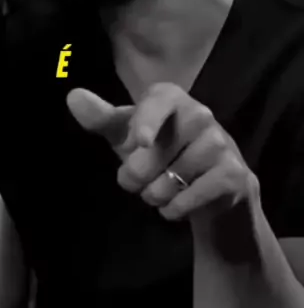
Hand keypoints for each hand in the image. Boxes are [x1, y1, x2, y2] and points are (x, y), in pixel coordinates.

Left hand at [67, 84, 259, 223]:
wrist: (214, 187)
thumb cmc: (161, 152)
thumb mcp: (128, 136)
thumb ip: (101, 118)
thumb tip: (72, 96)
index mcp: (171, 97)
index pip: (157, 102)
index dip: (146, 121)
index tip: (139, 141)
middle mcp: (200, 114)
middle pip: (149, 156)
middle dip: (134, 178)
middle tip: (142, 178)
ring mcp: (219, 143)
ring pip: (167, 184)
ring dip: (155, 196)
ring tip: (165, 187)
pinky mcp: (234, 174)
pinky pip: (187, 201)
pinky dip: (173, 210)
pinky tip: (181, 202)